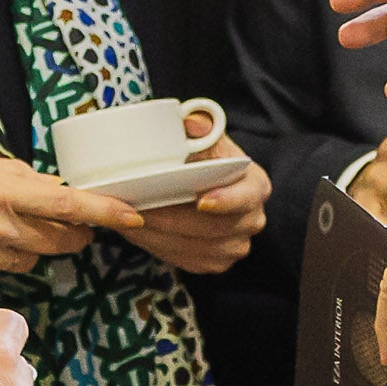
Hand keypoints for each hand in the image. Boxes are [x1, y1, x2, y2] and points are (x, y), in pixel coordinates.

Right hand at [0, 153, 144, 289]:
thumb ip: (16, 177)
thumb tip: (52, 189)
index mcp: (2, 191)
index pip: (69, 205)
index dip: (107, 212)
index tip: (133, 215)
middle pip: (64, 239)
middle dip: (75, 231)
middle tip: (68, 219)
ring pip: (36, 256)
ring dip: (33, 243)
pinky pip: (5, 269)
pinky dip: (1, 256)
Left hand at [123, 111, 269, 275]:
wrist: (201, 184)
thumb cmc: (204, 158)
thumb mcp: (205, 137)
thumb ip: (199, 126)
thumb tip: (191, 123)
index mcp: (256, 185)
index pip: (247, 197)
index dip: (225, 201)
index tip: (200, 201)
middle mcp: (252, 219)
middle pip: (215, 228)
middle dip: (174, 219)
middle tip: (140, 208)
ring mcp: (235, 245)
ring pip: (196, 248)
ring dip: (160, 235)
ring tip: (130, 218)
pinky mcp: (215, 262)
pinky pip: (186, 260)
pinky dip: (159, 246)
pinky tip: (139, 230)